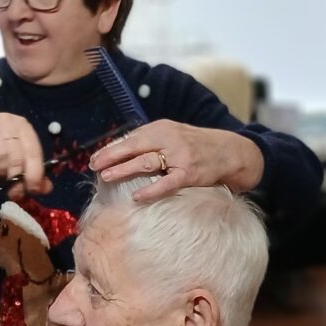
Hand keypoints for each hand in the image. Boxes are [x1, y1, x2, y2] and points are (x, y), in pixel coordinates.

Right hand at [0, 111, 52, 198]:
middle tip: (14, 193)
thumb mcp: (9, 154)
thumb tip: (47, 188)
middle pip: (18, 157)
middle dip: (18, 180)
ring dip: (2, 176)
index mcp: (20, 124)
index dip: (36, 173)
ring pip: (2, 158)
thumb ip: (29, 170)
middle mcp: (6, 121)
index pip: (34, 150)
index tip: (34, 190)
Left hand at [89, 120, 263, 201]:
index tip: (95, 158)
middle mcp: (169, 138)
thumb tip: (119, 153)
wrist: (230, 151)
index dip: (111, 148)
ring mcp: (180, 156)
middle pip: (134, 147)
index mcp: (161, 128)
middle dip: (111, 156)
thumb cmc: (196, 146)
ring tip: (106, 176)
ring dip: (124, 169)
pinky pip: (167, 183)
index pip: (131, 138)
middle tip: (94, 166)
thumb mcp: (173, 135)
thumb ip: (150, 142)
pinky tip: (136, 197)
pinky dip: (151, 190)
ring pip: (146, 162)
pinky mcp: (190, 173)